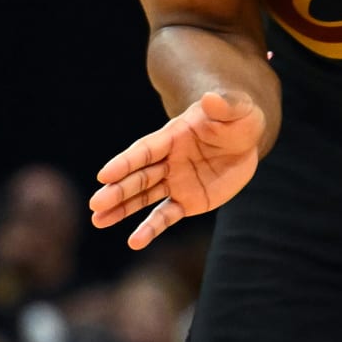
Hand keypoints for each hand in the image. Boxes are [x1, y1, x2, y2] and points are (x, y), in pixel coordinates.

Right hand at [90, 91, 265, 248]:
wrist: (246, 141)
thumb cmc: (238, 119)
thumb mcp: (236, 109)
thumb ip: (224, 106)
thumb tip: (211, 99)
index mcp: (173, 136)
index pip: (145, 150)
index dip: (126, 162)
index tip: (104, 175)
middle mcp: (168, 160)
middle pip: (139, 176)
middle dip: (118, 190)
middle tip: (95, 204)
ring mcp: (175, 182)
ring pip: (144, 197)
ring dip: (122, 209)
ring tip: (98, 221)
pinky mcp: (186, 201)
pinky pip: (166, 216)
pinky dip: (151, 229)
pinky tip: (134, 242)